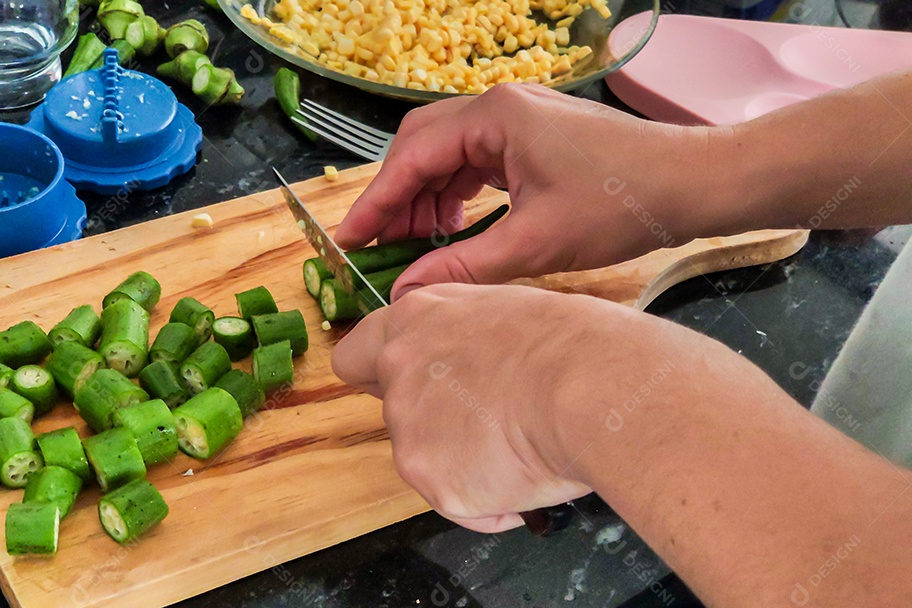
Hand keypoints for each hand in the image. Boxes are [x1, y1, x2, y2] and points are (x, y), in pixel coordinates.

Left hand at [331, 282, 771, 532]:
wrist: (592, 386)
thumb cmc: (570, 341)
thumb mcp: (505, 308)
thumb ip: (462, 332)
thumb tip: (468, 356)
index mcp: (414, 321)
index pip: (355, 355)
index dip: (377, 376)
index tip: (406, 386)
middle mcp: (398, 372)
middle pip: (397, 413)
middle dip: (435, 423)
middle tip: (491, 423)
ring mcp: (409, 430)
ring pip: (427, 459)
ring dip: (465, 460)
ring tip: (525, 446)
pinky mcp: (432, 481)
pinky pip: (458, 502)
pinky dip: (489, 501)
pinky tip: (530, 476)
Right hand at [335, 84, 731, 298]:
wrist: (695, 184)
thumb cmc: (622, 204)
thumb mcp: (536, 243)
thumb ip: (464, 268)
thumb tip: (407, 294)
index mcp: (495, 117)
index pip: (412, 157)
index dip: (377, 201)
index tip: (350, 240)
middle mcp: (500, 107)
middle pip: (421, 146)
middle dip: (398, 198)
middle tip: (380, 248)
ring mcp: (519, 119)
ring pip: (448, 155)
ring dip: (426, 199)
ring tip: (417, 248)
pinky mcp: (534, 137)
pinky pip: (476, 162)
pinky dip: (456, 196)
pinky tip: (454, 231)